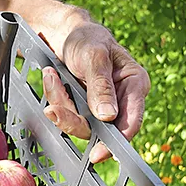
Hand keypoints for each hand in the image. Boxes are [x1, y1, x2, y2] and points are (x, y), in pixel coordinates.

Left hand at [41, 21, 149, 163]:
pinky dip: (56, 99)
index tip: (98, 154)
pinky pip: (68, 114)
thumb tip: (109, 117)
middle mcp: (121, 99)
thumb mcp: (94, 57)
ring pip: (80, 123)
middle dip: (73, 118)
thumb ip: (101, 86)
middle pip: (102, 128)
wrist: (65, 32)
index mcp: (135, 84)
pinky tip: (51, 78)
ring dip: (60, 104)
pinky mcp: (83, 106)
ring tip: (51, 77)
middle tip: (53, 109)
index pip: (132, 121)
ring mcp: (101, 105)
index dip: (117, 141)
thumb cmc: (86, 38)